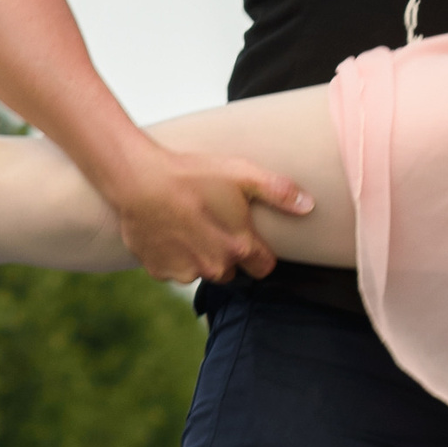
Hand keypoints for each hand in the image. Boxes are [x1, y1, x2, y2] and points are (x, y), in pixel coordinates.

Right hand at [107, 139, 316, 286]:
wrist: (138, 180)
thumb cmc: (192, 174)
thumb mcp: (241, 174)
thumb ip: (279, 191)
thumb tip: (309, 206)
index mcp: (239, 248)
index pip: (263, 267)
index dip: (259, 252)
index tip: (249, 236)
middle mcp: (214, 267)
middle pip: (231, 270)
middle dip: (227, 253)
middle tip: (215, 223)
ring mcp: (184, 272)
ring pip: (201, 270)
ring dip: (198, 255)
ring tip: (189, 224)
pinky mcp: (158, 272)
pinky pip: (173, 269)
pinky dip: (172, 256)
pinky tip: (168, 230)